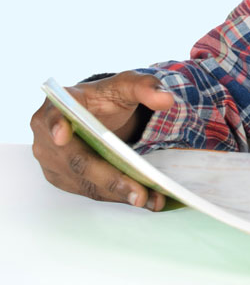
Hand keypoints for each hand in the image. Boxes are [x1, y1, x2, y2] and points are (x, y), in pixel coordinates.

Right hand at [30, 72, 174, 210]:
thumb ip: (146, 87)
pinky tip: (143, 198)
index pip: (53, 116)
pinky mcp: (65, 179)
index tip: (62, 135)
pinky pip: (90, 190)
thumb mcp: (128, 85)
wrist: (100, 113)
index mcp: (58, 106)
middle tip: (140, 192)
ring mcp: (53, 162)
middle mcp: (48, 137)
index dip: (56, 125)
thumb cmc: (108, 97)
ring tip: (149, 198)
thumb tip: (166, 99)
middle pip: (77, 161)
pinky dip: (116, 195)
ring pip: (85, 182)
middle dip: (110, 178)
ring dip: (118, 193)